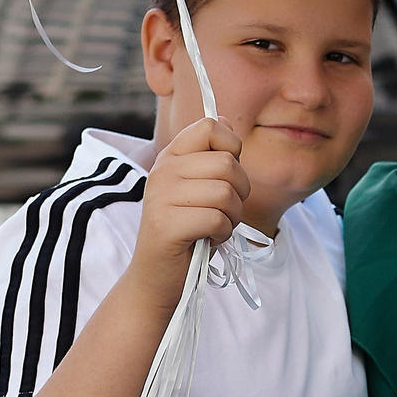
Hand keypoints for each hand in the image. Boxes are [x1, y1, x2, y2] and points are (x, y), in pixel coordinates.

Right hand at [131, 119, 248, 303]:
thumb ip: (213, 156)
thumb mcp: (200, 188)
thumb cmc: (188, 231)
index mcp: (171, 157)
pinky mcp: (166, 224)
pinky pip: (217, 218)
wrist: (158, 275)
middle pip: (227, 163)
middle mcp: (163, 171)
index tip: (226, 174)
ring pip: (226, 193)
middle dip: (239, 192)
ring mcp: (161, 196)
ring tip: (215, 226)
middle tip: (224, 210)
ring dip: (232, 217)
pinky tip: (209, 239)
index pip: (210, 126)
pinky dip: (222, 233)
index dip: (232, 148)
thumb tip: (227, 121)